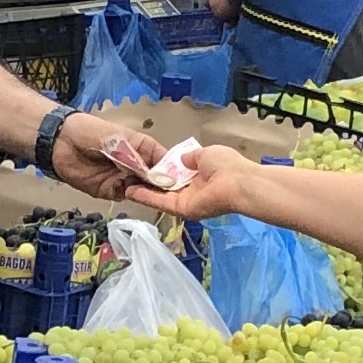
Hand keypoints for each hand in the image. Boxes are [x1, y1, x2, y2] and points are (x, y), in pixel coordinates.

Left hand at [49, 115, 172, 197]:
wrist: (60, 141)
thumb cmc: (92, 132)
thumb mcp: (118, 141)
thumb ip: (136, 159)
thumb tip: (155, 175)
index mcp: (142, 148)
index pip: (163, 160)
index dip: (172, 170)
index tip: (181, 180)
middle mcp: (137, 165)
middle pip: (156, 178)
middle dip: (163, 185)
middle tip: (172, 193)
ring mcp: (124, 178)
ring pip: (143, 190)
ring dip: (149, 192)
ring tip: (156, 194)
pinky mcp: (110, 190)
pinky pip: (126, 196)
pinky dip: (132, 196)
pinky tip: (135, 194)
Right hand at [117, 141, 261, 221]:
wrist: (238, 183)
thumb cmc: (227, 165)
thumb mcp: (206, 154)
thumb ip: (192, 157)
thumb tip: (182, 158)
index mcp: (201, 176)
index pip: (178, 174)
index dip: (163, 170)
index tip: (147, 164)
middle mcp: (193, 191)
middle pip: (166, 187)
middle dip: (149, 182)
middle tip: (130, 175)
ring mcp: (187, 202)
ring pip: (160, 196)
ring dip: (143, 192)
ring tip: (124, 185)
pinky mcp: (182, 209)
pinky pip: (161, 202)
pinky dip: (146, 197)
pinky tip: (130, 191)